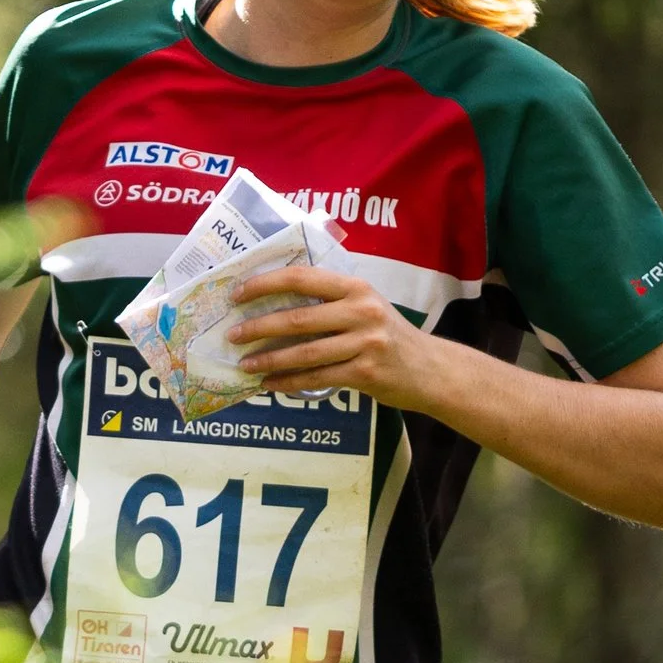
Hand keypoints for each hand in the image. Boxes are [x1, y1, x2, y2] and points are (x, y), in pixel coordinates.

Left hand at [232, 262, 435, 406]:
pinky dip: (289, 382)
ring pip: (305, 353)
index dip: (266, 284)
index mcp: (355, 287)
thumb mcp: (366, 306)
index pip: (303, 278)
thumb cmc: (388, 335)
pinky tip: (270, 384)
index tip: (237, 294)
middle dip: (259, 328)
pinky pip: (318, 378)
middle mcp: (362, 311)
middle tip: (232, 336)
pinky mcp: (366, 373)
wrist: (430, 369)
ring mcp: (365, 343)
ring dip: (269, 360)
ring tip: (244, 365)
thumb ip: (330, 301)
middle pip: (298, 318)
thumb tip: (272, 305)